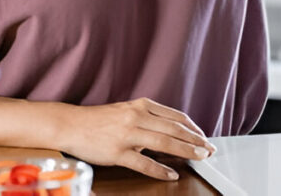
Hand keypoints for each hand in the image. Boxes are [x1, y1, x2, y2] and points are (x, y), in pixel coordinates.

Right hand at [55, 97, 215, 180]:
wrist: (71, 124)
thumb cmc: (97, 120)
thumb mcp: (126, 111)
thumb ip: (147, 118)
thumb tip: (168, 131)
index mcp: (141, 106)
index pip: (176, 117)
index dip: (194, 128)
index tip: (204, 137)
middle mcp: (136, 117)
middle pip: (174, 129)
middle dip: (196, 140)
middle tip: (210, 149)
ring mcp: (127, 134)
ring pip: (164, 143)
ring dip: (186, 151)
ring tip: (200, 158)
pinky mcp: (117, 152)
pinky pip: (143, 163)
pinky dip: (160, 170)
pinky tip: (171, 175)